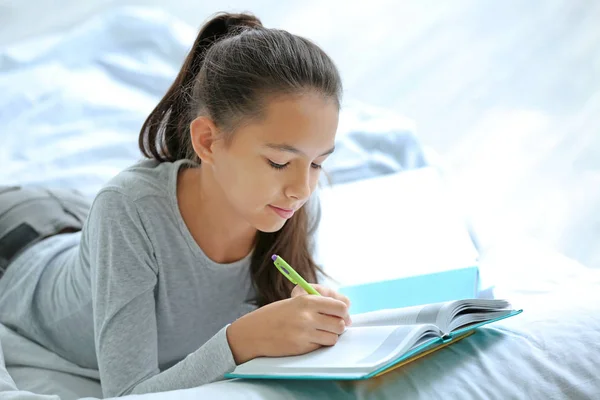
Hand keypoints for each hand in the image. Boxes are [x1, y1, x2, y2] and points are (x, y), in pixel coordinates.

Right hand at [227, 289, 349, 363]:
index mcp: (307, 301)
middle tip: (332, 326)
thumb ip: (317, 305)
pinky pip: (321, 346)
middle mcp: (308, 316)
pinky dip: (319, 344)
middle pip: (340, 323)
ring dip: (330, 336)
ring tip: (319, 333)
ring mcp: (305, 333)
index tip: (342, 315)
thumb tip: (344, 315)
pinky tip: (308, 339)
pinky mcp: (302, 347)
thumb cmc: (274, 316)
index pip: (340, 307)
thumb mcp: (294, 303)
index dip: (344, 312)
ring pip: (334, 337)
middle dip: (339, 325)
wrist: (253, 332)